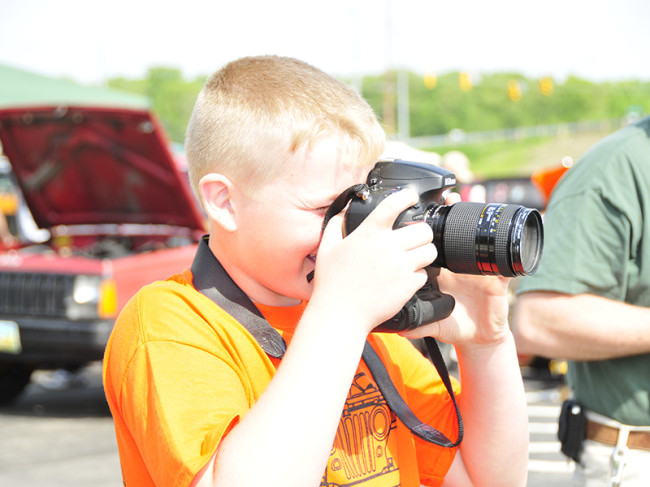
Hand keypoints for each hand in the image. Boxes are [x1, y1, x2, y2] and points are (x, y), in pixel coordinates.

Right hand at [309, 189, 436, 333]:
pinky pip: (425, 274)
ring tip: (414, 256)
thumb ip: (336, 224)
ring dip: (424, 251)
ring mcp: (400, 267)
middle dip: (420, 232)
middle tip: (413, 237)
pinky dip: (418, 274)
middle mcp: (387, 247)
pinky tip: (406, 277)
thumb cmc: (332, 283)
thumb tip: (345, 210)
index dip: (407, 196)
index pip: (394, 205)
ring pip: (430, 250)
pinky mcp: (408, 286)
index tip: (410, 196)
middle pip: (423, 229)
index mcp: (368, 234)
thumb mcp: (327, 248)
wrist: (341, 314)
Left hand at [401, 191, 511, 347]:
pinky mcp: (498, 281)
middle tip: (450, 198)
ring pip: (481, 241)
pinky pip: (506, 264)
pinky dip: (507, 253)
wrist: (478, 339)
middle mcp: (460, 268)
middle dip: (455, 215)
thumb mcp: (432, 324)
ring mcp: (479, 272)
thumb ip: (415, 324)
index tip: (422, 215)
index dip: (429, 230)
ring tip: (477, 202)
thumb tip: (394, 327)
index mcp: (443, 273)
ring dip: (480, 222)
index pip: (435, 246)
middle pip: (458, 235)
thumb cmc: (454, 326)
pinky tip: (506, 240)